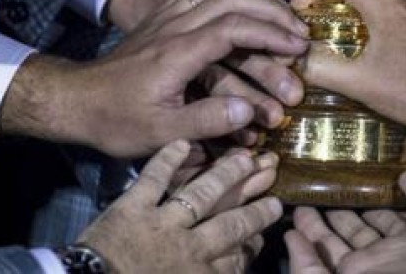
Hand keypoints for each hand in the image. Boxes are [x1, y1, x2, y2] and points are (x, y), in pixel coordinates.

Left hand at [0, 0, 307, 158]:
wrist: (78, 100)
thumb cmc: (117, 121)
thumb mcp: (159, 133)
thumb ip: (204, 121)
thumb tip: (247, 111)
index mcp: (176, 54)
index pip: (232, 28)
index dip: (270, 34)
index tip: (299, 47)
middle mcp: (175, 25)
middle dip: (272, 11)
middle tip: (301, 30)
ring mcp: (168, 15)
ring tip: (285, 5)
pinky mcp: (164, 13)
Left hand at [81, 140, 282, 272]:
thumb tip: (236, 262)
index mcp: (199, 273)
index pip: (239, 252)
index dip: (258, 233)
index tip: (273, 213)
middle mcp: (188, 245)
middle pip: (231, 221)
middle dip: (255, 202)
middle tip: (274, 183)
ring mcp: (160, 223)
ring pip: (202, 194)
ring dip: (226, 175)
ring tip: (246, 157)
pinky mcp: (131, 208)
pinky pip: (153, 179)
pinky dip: (167, 159)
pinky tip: (182, 144)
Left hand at [285, 172, 405, 273]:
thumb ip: (309, 267)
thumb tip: (290, 237)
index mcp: (357, 271)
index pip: (329, 245)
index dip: (314, 227)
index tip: (300, 202)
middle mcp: (382, 257)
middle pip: (357, 228)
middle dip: (342, 208)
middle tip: (326, 179)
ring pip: (390, 216)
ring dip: (378, 198)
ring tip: (363, 172)